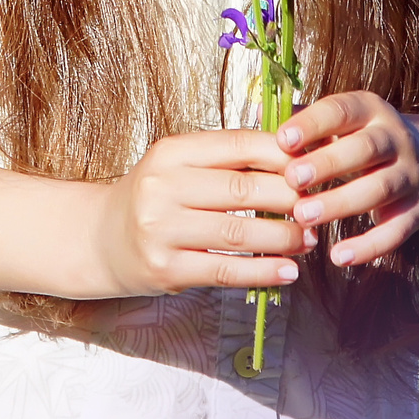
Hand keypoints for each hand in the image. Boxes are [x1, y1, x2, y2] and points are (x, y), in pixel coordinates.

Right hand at [93, 129, 306, 296]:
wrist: (99, 240)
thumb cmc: (155, 198)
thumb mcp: (181, 166)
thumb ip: (230, 160)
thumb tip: (299, 156)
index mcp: (171, 152)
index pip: (238, 145)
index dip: (284, 155)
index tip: (315, 165)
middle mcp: (162, 187)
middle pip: (243, 190)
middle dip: (291, 199)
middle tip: (319, 206)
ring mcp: (160, 230)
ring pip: (239, 234)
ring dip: (284, 239)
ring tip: (308, 240)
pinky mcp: (165, 269)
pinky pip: (225, 271)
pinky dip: (263, 272)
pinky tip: (288, 272)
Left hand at [276, 90, 418, 268]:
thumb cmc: (356, 143)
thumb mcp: (336, 124)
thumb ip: (298, 122)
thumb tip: (254, 116)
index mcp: (369, 110)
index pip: (342, 110)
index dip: (312, 124)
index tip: (282, 140)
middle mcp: (395, 138)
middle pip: (365, 148)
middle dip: (327, 164)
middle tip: (291, 180)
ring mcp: (410, 174)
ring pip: (380, 187)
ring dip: (341, 203)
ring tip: (303, 217)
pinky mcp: (417, 209)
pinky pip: (397, 230)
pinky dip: (370, 245)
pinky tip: (339, 257)